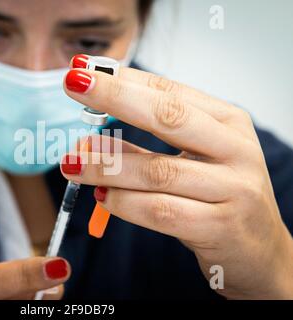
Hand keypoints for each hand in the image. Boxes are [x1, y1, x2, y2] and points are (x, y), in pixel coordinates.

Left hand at [62, 64, 292, 298]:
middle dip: (115, 97)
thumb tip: (92, 139)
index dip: (124, 79)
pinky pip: (160, 211)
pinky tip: (102, 198)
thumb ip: (147, 148)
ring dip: (105, 165)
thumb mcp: (194, 161)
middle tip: (74, 86)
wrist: (258, 250)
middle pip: (167, 116)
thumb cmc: (220, 196)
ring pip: (156, 171)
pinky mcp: (219, 226)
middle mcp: (235, 149)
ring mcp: (232, 188)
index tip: (84, 70)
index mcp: (228, 123)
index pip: (169, 91)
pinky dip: (124, 203)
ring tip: (72, 163)